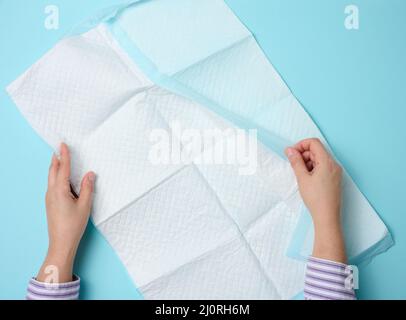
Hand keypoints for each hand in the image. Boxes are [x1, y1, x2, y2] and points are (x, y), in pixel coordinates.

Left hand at [37, 143, 94, 282]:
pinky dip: (56, 177)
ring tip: (60, 160)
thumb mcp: (85, 205)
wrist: (61, 243)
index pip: (62, 168)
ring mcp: (49, 198)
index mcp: (59, 191)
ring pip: (51, 178)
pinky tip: (62, 179)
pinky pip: (52, 185)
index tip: (63, 145)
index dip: (64, 156)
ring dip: (55, 167)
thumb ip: (87, 188)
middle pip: (53, 171)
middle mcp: (51, 192)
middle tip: (59, 149)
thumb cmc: (73, 225)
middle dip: (56, 159)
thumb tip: (90, 174)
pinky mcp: (50, 203)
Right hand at [285, 138, 345, 262]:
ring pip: (319, 159)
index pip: (314, 143)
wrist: (327, 216)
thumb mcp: (302, 178)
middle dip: (303, 155)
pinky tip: (307, 179)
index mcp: (327, 162)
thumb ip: (296, 161)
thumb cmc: (316, 198)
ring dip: (307, 162)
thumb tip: (290, 150)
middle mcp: (334, 164)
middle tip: (293, 165)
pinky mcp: (334, 178)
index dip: (301, 145)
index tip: (291, 154)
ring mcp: (335, 172)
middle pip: (316, 150)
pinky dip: (313, 169)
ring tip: (301, 175)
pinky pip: (323, 167)